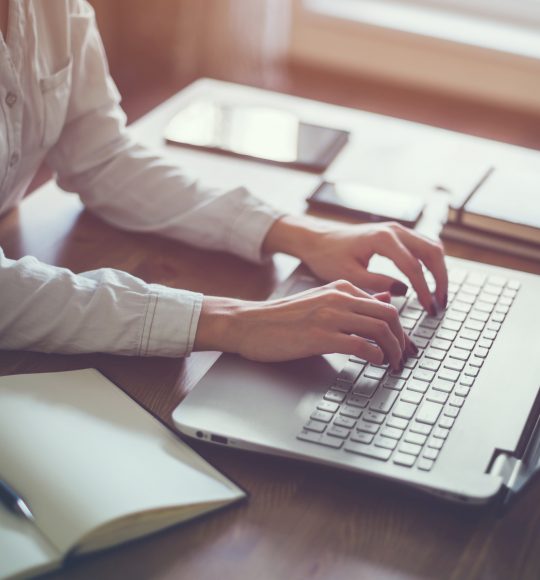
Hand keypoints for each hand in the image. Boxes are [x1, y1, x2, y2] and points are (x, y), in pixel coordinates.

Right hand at [194, 281, 416, 368]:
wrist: (250, 324)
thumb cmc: (284, 317)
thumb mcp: (322, 301)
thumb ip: (353, 301)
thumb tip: (386, 298)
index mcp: (341, 288)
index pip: (385, 305)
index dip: (401, 329)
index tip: (404, 346)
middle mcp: (339, 298)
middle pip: (389, 316)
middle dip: (403, 340)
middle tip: (404, 358)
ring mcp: (330, 316)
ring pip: (380, 329)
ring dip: (393, 351)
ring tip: (393, 365)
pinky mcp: (320, 336)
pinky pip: (360, 345)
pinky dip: (375, 356)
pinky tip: (375, 363)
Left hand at [263, 216, 447, 314]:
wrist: (317, 239)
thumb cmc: (327, 256)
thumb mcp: (349, 275)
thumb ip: (377, 283)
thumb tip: (404, 292)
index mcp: (382, 239)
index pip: (413, 266)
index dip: (424, 290)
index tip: (429, 309)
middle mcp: (394, 230)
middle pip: (432, 252)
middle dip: (441, 279)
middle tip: (440, 304)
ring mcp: (397, 230)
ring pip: (431, 247)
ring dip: (439, 271)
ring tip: (438, 296)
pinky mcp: (396, 234)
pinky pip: (423, 246)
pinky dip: (430, 263)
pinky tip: (428, 283)